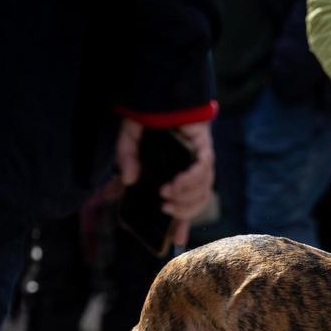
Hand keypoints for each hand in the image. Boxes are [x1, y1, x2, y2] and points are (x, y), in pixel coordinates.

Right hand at [116, 119, 214, 247]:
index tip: (177, 241)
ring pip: (203, 189)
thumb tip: (129, 181)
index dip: (182, 223)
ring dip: (185, 196)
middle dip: (183, 210)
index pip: (183, 202)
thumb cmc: (146, 117)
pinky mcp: (204, 147)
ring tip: (167, 195)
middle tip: (165, 209)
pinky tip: (177, 182)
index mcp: (175, 173)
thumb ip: (126, 159)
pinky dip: (191, 179)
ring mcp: (200, 159)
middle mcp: (191, 170)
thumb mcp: (129, 141)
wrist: (160, 89)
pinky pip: (204, 169)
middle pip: (196, 200)